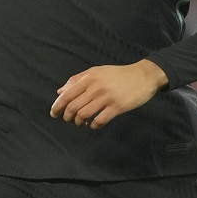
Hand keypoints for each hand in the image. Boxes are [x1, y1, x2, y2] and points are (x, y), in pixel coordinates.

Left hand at [50, 60, 168, 129]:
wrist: (142, 76)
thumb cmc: (117, 74)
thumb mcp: (96, 71)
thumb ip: (77, 80)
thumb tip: (60, 92)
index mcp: (89, 77)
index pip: (67, 94)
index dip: (57, 106)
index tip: (53, 114)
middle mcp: (96, 87)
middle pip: (73, 106)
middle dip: (67, 116)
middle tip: (69, 120)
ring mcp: (107, 97)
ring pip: (84, 114)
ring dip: (79, 122)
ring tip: (81, 122)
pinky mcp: (117, 107)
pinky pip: (100, 120)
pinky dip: (93, 126)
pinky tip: (93, 125)